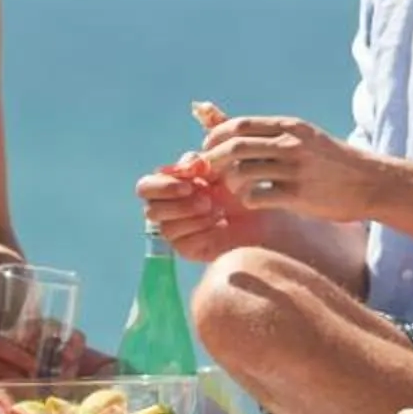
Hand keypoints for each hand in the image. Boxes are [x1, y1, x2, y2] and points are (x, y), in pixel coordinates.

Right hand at [137, 160, 252, 264]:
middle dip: (178, 204)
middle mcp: (169, 210)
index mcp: (170, 187)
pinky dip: (202, 231)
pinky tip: (220, 225)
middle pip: (150, 211)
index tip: (193, 181)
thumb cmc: (243, 187)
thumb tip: (188, 164)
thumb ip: (199, 163)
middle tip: (206, 199)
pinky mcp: (189, 250)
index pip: (146, 187)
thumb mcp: (221, 166)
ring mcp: (178, 232)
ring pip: (166, 228)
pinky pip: (182, 244)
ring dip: (193, 217)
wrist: (266, 213)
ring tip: (218, 211)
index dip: (164, 184)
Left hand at [195, 111, 375, 221]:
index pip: (239, 125)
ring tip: (236, 189)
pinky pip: (257, 197)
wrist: (371, 182)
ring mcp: (295, 170)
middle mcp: (291, 144)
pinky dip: (247, 200)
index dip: (216, 137)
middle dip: (214, 160)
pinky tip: (254, 202)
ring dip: (230, 183)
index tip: (208, 149)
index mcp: (290, 127)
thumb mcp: (304, 136)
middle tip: (210, 172)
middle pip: (235, 148)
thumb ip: (270, 132)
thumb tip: (228, 120)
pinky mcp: (299, 196)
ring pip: (242, 173)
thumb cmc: (332, 161)